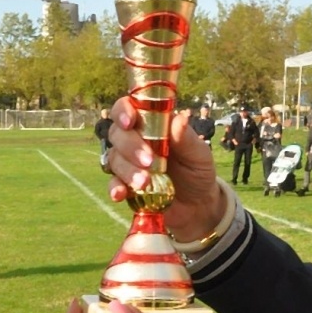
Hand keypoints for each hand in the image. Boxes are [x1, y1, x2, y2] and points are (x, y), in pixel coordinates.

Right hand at [102, 97, 224, 241]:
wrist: (198, 205)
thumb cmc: (197, 170)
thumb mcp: (199, 154)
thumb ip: (186, 139)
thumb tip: (180, 119)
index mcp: (151, 124)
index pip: (128, 108)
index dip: (124, 111)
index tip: (130, 121)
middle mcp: (135, 140)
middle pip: (117, 133)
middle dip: (130, 146)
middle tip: (149, 160)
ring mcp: (128, 163)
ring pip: (114, 158)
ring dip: (127, 170)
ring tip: (145, 182)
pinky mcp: (126, 185)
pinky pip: (112, 183)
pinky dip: (114, 188)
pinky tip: (121, 194)